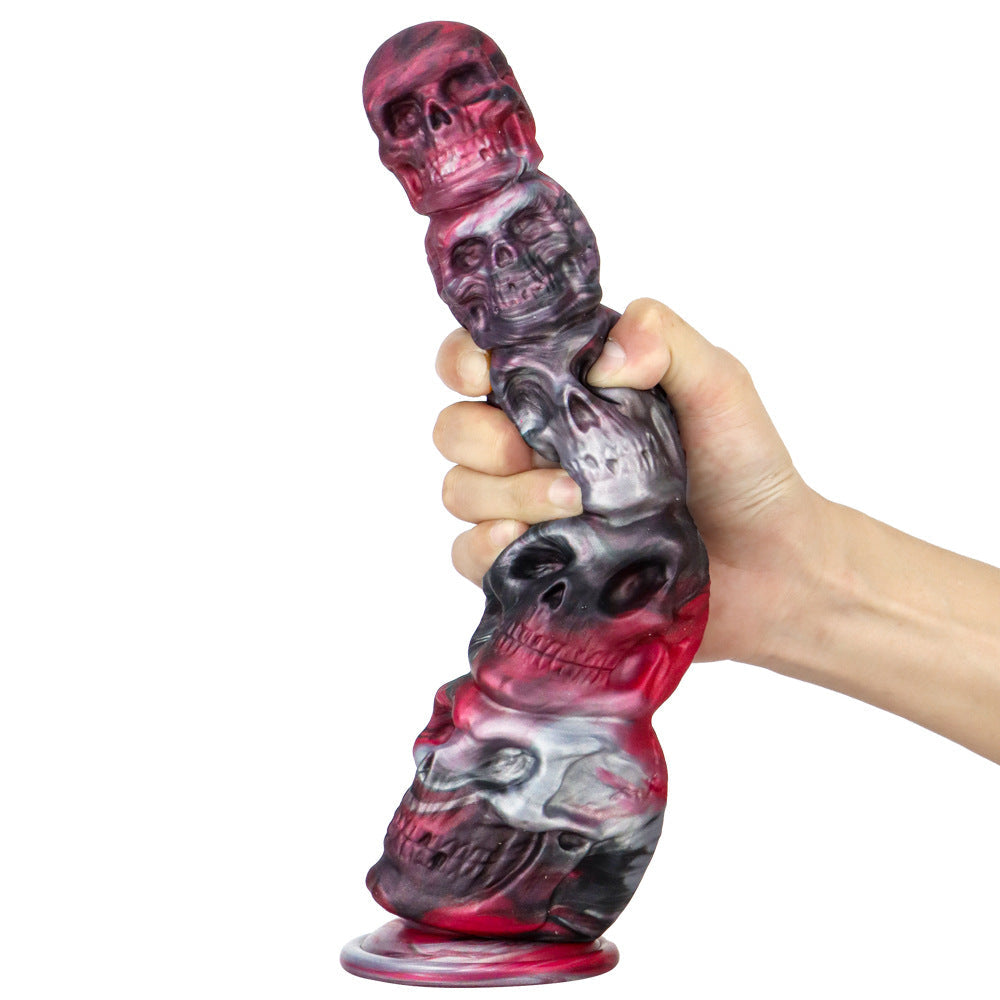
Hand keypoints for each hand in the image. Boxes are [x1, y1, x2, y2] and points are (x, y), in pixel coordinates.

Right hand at [433, 298, 832, 665]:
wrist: (771, 567)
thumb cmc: (745, 468)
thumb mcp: (718, 385)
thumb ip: (666, 341)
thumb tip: (602, 358)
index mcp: (566, 390)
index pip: (480, 359)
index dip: (463, 360)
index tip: (486, 374)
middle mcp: (538, 444)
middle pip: (454, 428)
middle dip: (482, 437)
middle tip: (538, 453)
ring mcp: (531, 507)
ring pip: (459, 489)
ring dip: (501, 494)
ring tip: (572, 504)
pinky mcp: (534, 565)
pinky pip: (469, 555)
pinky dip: (485, 547)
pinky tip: (529, 542)